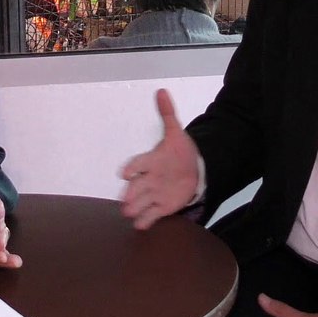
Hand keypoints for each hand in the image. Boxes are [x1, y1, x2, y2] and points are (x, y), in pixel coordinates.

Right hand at [120, 89, 200, 229]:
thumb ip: (168, 114)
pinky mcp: (162, 206)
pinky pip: (151, 215)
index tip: (126, 173)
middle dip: (131, 194)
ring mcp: (154, 193)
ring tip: (130, 214)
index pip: (138, 164)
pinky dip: (146, 220)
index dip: (132, 168)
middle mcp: (148, 179)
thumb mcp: (175, 133)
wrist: (191, 169)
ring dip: (135, 208)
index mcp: (150, 161)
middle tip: (125, 201)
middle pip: (136, 187)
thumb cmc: (178, 152)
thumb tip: (162, 91)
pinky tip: (141, 225)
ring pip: (140, 202)